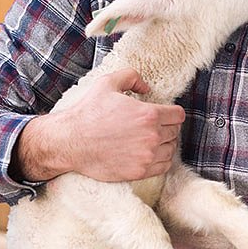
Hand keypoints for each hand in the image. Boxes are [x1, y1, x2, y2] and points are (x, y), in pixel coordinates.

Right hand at [15, 68, 185, 181]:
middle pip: (175, 131)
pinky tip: (149, 154)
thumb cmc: (88, 113)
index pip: (178, 115)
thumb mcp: (108, 83)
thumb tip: (146, 88)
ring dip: (165, 144)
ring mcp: (147, 155)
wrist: (69, 142)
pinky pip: (163, 166)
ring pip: (171, 149)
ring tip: (151, 140)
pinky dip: (160, 160)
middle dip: (166, 127)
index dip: (171, 113)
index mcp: (149, 114)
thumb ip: (132, 77)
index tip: (163, 114)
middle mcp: (152, 136)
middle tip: (153, 127)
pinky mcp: (139, 171)